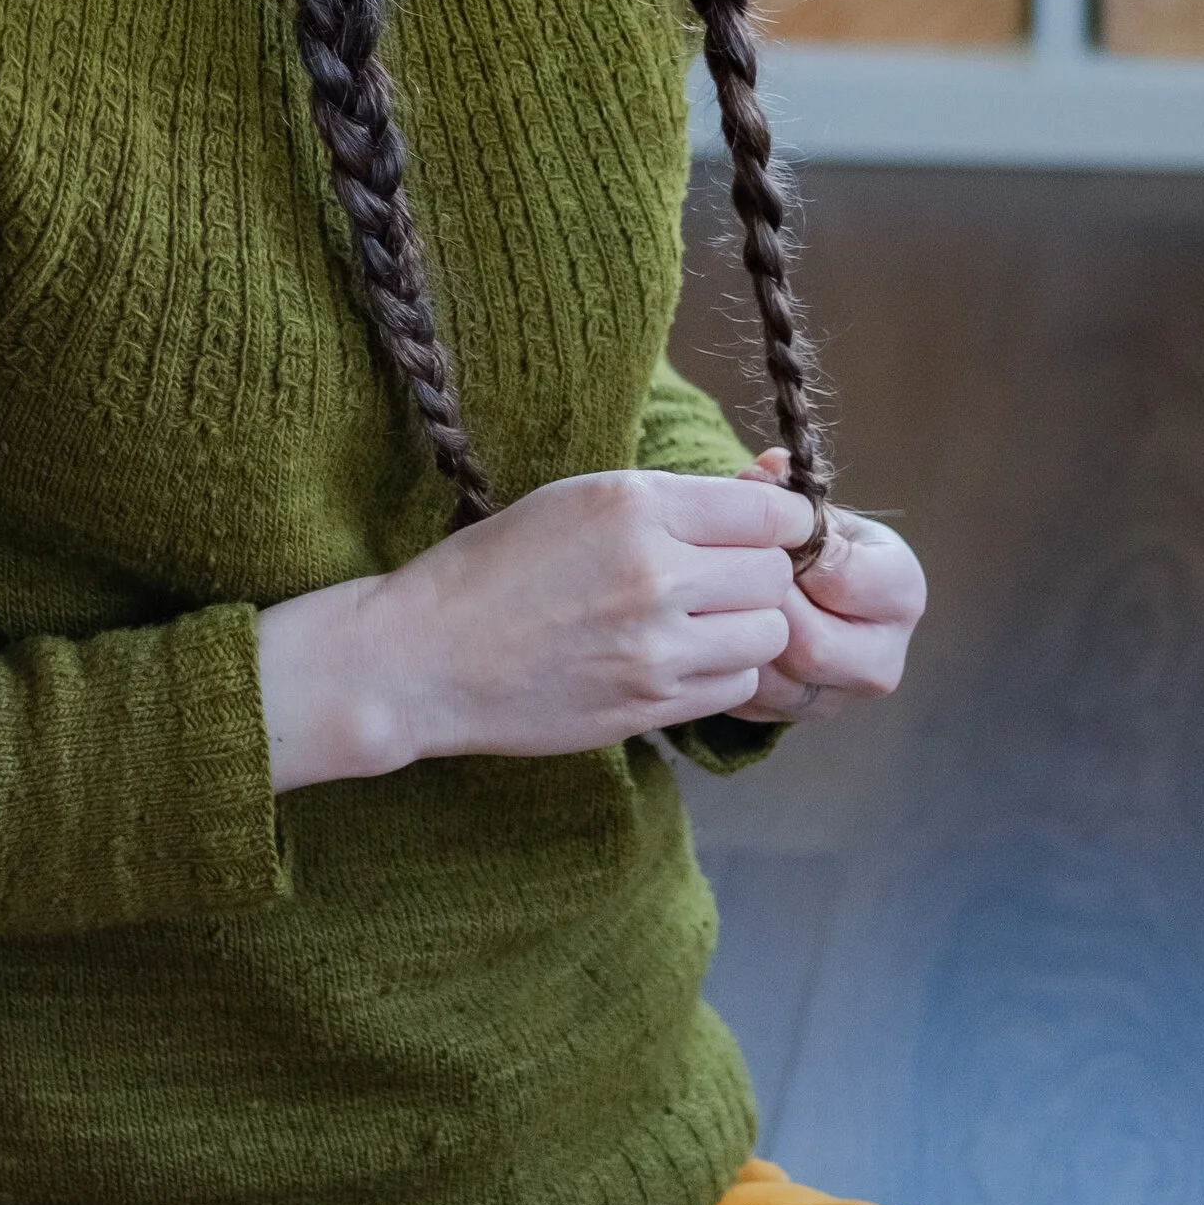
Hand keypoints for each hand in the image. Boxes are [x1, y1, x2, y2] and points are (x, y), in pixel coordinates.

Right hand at [256, 468, 813, 789]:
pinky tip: (676, 657)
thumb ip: (669, 501)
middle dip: (758, 573)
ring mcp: (655, 648)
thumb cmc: (494, 567)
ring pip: (768, 634)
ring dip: (745, 626)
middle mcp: (654, 573)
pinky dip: (721, 671)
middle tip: (719, 576)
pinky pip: (736, 685)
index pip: (772, 511)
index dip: (779, 520)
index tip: (765, 528)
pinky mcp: (649, 706)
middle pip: (776, 574)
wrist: (424, 656)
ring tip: (699, 619)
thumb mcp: (576, 498)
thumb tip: (765, 505)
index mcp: (634, 505)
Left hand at [734, 449, 924, 721]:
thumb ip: (788, 490)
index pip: (843, 580)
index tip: (763, 538)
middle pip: (813, 647)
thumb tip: (763, 470)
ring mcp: (843, 693)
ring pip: (779, 683)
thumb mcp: (810, 510)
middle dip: (763, 609)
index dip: (794, 556)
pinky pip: (756, 702)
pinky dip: (728, 668)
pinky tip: (713, 634)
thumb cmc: (813, 541)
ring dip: (740, 640)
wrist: (812, 591)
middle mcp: (884, 653)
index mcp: (900, 590)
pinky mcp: (804, 715)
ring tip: (719, 602)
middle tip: (730, 578)